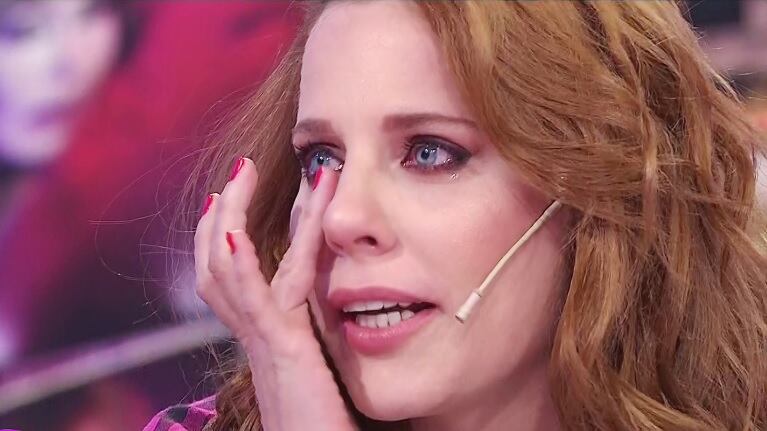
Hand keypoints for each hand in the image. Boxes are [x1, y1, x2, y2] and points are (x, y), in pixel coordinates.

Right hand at [194, 158, 354, 430]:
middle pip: (220, 264)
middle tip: (238, 169)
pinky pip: (256, 303)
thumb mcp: (319, 371)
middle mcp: (258, 336)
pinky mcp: (283, 353)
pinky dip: (241, 266)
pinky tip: (235, 231)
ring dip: (235, 217)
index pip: (238, 277)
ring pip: (231, 271)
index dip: (229, 235)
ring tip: (241, 173)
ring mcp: (266, 342)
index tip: (232, 200)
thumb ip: (317, 341)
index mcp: (270, 337)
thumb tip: (335, 316)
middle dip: (226, 213)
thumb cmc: (327, 422)